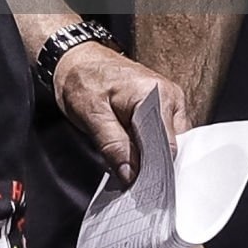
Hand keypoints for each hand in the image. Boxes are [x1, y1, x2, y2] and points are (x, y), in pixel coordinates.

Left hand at [52, 41, 188, 185]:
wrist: (75, 57)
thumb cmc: (82, 79)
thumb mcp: (92, 115)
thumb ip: (114, 146)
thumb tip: (132, 175)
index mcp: (156, 95)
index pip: (167, 145)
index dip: (156, 170)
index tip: (143, 190)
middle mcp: (170, 96)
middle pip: (173, 145)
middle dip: (155, 167)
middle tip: (136, 187)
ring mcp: (168, 101)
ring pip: (168, 142)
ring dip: (153, 159)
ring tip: (134, 174)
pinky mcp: (161, 106)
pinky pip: (162, 134)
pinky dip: (150, 149)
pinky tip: (136, 160)